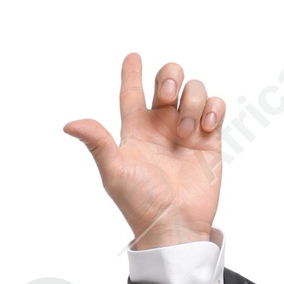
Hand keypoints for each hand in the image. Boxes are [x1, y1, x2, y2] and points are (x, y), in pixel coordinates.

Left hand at [64, 54, 223, 246]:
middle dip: (170, 75)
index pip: (132, 93)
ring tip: (186, 132)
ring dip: (192, 101)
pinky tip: (205, 127)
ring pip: (194, 89)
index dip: (131, 73)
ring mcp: (186, 131)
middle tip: (167, 96)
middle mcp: (161, 126)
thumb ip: (96, 142)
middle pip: (168, 78)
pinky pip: (215, 105)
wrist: (174, 226)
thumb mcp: (114, 171)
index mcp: (136, 131)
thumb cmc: (141, 203)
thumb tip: (69, 124)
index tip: (132, 57)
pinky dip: (212, 108)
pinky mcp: (209, 139)